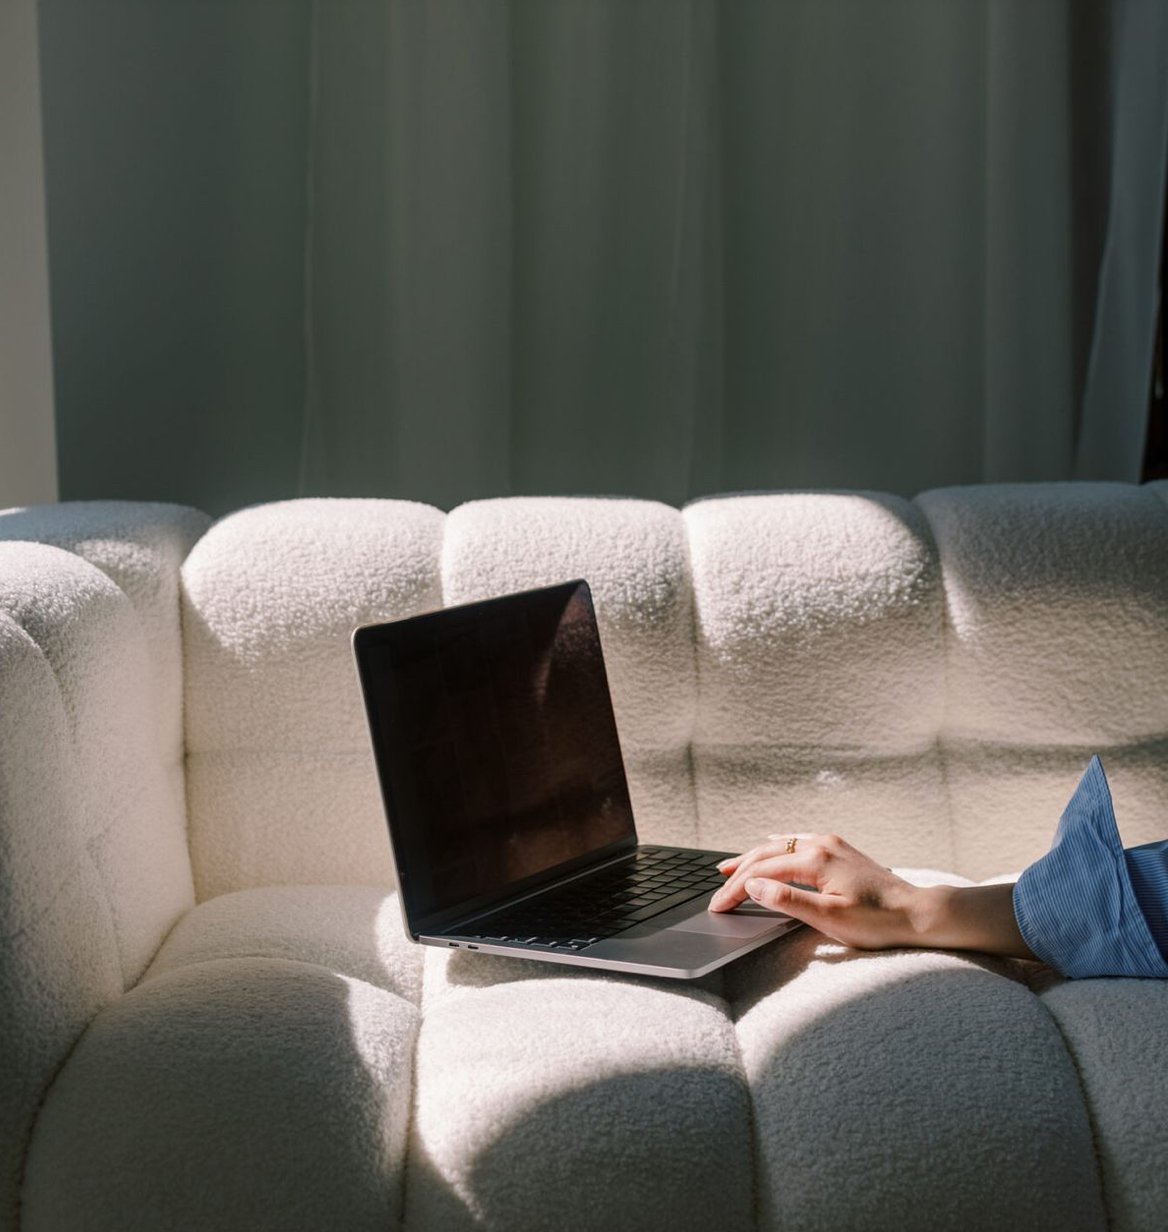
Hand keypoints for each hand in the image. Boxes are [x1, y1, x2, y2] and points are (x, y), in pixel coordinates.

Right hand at [709, 832, 922, 949]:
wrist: (919, 914)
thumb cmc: (878, 921)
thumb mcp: (829, 918)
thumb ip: (788, 900)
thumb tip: (753, 885)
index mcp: (816, 859)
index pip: (762, 872)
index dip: (736, 889)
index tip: (718, 906)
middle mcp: (821, 844)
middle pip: (767, 855)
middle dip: (738, 872)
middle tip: (716, 888)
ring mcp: (832, 844)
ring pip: (781, 846)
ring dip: (754, 857)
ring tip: (730, 866)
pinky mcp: (841, 850)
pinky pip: (799, 841)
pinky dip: (777, 846)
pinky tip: (771, 844)